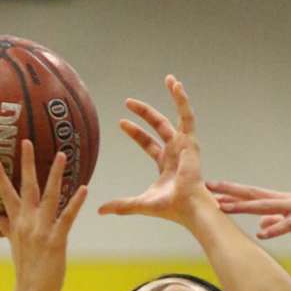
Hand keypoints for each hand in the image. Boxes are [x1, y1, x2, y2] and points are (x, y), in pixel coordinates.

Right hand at [0, 142, 87, 290]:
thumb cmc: (26, 271)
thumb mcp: (14, 246)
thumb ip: (4, 228)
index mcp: (16, 223)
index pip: (5, 193)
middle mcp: (27, 222)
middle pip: (26, 186)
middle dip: (27, 163)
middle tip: (26, 140)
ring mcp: (41, 230)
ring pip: (49, 195)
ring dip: (56, 174)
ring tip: (63, 154)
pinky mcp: (56, 240)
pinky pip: (67, 216)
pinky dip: (75, 202)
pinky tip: (84, 188)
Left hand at [98, 75, 211, 224]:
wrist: (187, 207)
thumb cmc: (169, 208)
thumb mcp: (139, 204)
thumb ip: (121, 205)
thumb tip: (99, 211)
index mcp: (166, 165)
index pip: (148, 143)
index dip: (135, 133)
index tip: (121, 122)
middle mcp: (176, 152)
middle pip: (159, 126)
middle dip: (144, 113)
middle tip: (127, 102)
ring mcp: (185, 145)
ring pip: (178, 116)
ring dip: (174, 97)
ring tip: (169, 79)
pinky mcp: (191, 141)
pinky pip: (187, 115)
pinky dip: (183, 100)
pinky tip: (176, 85)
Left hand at [206, 181, 290, 250]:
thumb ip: (276, 222)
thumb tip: (261, 226)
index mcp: (281, 201)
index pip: (252, 194)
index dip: (232, 191)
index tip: (212, 188)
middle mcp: (285, 200)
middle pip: (253, 195)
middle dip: (230, 192)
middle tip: (209, 188)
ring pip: (265, 206)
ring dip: (244, 207)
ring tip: (225, 207)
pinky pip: (287, 225)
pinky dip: (275, 229)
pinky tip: (262, 234)